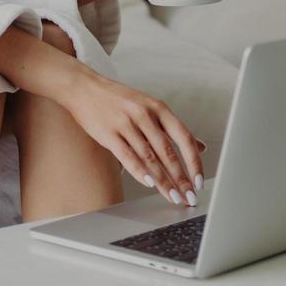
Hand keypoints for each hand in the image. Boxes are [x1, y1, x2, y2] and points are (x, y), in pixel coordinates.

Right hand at [59, 69, 204, 206]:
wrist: (84, 88)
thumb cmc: (119, 100)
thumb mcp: (150, 107)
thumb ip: (173, 128)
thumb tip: (201, 146)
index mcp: (159, 108)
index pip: (184, 137)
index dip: (194, 161)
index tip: (199, 180)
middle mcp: (145, 115)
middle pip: (168, 151)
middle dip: (181, 178)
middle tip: (189, 196)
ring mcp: (127, 124)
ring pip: (150, 157)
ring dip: (163, 181)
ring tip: (172, 196)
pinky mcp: (109, 134)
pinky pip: (127, 156)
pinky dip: (140, 172)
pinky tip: (149, 184)